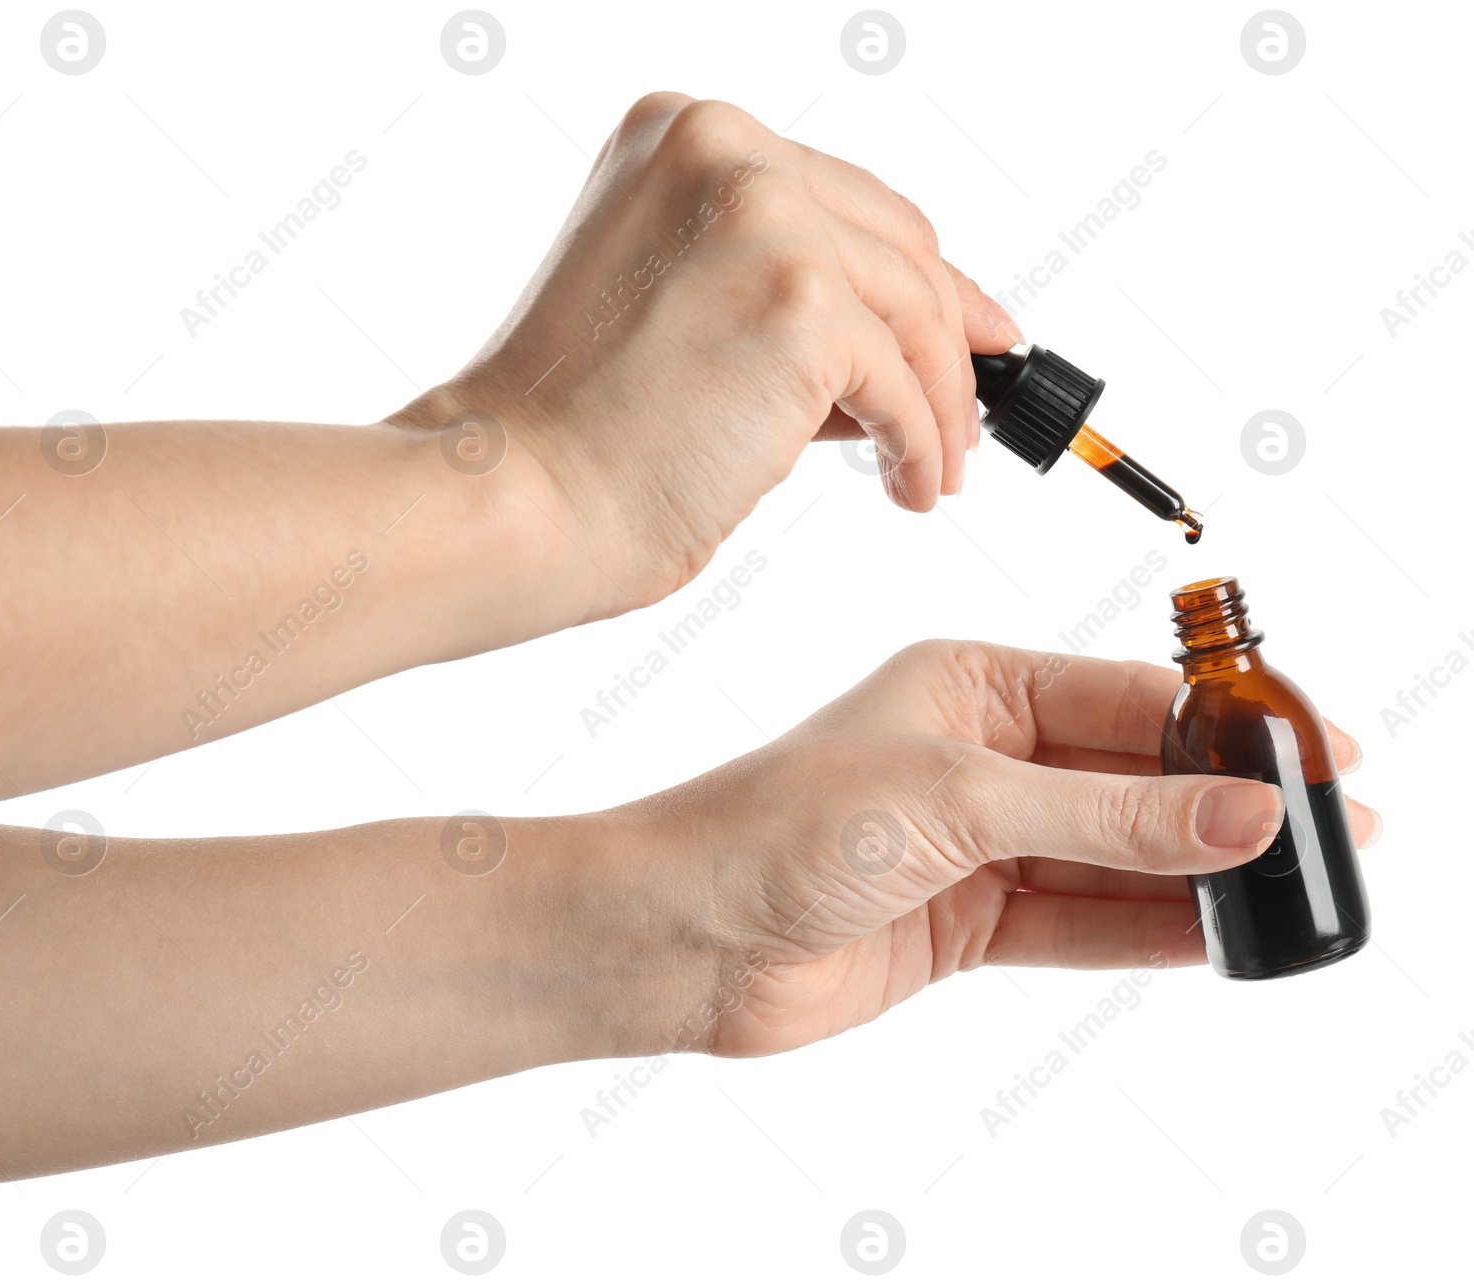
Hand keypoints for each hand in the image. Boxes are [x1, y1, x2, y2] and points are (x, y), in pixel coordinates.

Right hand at [392, 93, 1020, 616]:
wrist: (518, 496)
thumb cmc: (570, 433)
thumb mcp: (677, 318)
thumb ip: (776, 297)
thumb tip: (899, 348)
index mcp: (681, 136)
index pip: (840, 199)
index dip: (913, 275)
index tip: (963, 328)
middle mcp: (724, 149)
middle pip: (897, 243)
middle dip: (947, 336)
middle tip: (968, 410)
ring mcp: (764, 213)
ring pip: (916, 310)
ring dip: (940, 403)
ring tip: (935, 466)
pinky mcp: (800, 298)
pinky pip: (903, 380)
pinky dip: (923, 442)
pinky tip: (913, 485)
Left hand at [622, 641, 1378, 1057]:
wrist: (685, 932)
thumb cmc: (781, 824)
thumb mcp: (959, 800)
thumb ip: (1106, 818)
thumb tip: (1241, 814)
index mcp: (971, 684)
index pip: (1128, 696)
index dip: (1228, 723)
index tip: (1318, 749)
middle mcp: (979, 757)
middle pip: (1130, 779)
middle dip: (1223, 805)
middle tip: (1332, 826)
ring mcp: (975, 843)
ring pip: (1112, 857)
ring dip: (1194, 874)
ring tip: (1294, 886)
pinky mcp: (963, 922)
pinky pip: (1076, 923)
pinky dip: (1142, 931)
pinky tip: (1212, 936)